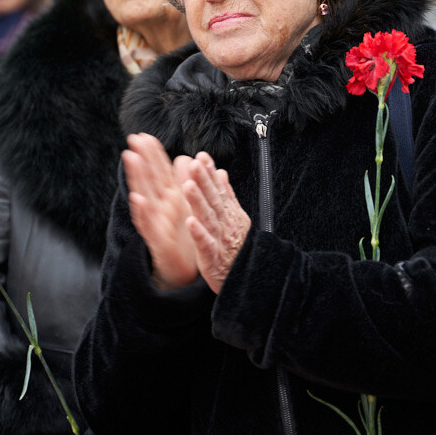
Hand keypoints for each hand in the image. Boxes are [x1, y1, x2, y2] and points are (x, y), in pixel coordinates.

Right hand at [122, 133, 198, 289]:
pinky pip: (149, 225)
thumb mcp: (186, 206)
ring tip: (131, 158)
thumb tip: (183, 157)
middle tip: (133, 139)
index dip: (152, 154)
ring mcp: (157, 223)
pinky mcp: (158, 241)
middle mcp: (160, 208)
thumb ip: (183, 182)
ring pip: (145, 196)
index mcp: (170, 199)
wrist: (184, 272)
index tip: (145, 135)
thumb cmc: (183, 239)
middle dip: (142, 159)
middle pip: (149, 179)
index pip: (160, 171)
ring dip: (137, 177)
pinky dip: (143, 212)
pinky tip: (138, 199)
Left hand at [178, 152, 251, 293]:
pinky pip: (205, 244)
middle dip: (204, 180)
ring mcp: (219, 240)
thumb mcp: (235, 218)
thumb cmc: (237, 248)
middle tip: (195, 164)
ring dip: (198, 201)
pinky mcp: (212, 258)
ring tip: (188, 186)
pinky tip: (190, 223)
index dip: (210, 172)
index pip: (218, 189)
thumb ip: (227, 195)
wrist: (246, 278)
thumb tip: (221, 172)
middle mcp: (225, 224)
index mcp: (228, 214)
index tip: (201, 156)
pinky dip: (198, 233)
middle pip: (213, 199)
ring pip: (208, 218)